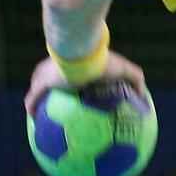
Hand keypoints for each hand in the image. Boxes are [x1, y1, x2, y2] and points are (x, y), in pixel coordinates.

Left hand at [23, 50, 146, 114]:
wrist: (85, 56)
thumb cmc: (104, 61)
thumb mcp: (124, 70)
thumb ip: (135, 79)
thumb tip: (143, 95)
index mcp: (77, 63)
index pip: (71, 69)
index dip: (71, 78)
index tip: (75, 90)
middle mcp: (59, 67)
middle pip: (50, 78)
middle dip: (50, 89)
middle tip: (56, 104)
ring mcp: (46, 74)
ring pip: (38, 87)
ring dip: (38, 99)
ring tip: (40, 113)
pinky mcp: (41, 83)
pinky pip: (33, 99)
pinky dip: (32, 107)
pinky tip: (32, 118)